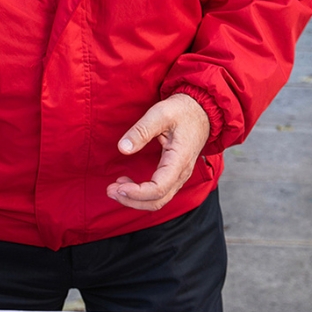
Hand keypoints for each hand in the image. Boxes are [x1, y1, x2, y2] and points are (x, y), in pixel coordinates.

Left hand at [107, 93, 209, 211]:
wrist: (200, 111)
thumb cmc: (182, 111)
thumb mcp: (160, 114)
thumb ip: (141, 131)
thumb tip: (123, 148)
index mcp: (179, 160)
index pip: (158, 188)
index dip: (137, 193)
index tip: (118, 186)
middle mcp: (182, 173)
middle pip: (158, 200)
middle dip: (132, 200)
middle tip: (110, 190)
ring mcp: (179, 176)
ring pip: (158, 200)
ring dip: (135, 200)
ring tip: (114, 188)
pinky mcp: (174, 175)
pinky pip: (159, 193)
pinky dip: (141, 194)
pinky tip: (126, 184)